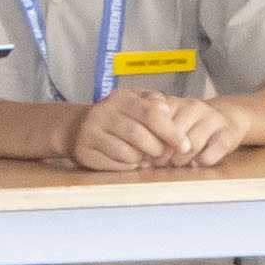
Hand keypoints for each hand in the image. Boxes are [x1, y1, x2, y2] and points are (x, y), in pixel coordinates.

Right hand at [62, 89, 227, 175]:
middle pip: (139, 135)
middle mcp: (103, 112)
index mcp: (121, 97)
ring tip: (146, 157)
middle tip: (163, 155)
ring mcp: (91, 132)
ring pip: (127, 153)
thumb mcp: (138, 102)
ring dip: (142, 160)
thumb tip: (167, 110)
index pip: (151, 113)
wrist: (79, 127)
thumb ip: (156, 104)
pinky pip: (115, 165)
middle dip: (157, 149)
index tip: (185, 145)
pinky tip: (130, 161)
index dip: (171, 131)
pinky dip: (129, 166)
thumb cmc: (120, 116)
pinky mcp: (85, 152)